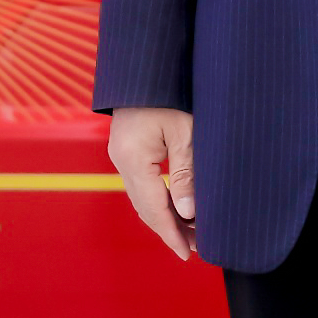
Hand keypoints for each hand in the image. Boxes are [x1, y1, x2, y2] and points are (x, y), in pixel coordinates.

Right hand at [108, 106, 197, 260]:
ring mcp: (120, 154)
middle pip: (145, 207)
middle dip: (170, 229)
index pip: (154, 208)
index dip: (172, 234)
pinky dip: (159, 199)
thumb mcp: (186, 133)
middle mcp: (120, 160)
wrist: (146, 63)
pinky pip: (141, 183)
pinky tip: (177, 205)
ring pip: (142, 197)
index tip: (188, 254)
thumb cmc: (170, 92)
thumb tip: (189, 214)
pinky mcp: (125, 147)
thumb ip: (186, 174)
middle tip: (197, 247)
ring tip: (191, 231)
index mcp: (133, 158)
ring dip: (165, 215)